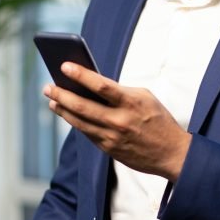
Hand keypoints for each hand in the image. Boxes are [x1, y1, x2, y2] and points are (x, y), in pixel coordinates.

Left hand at [43, 63, 191, 181]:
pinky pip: (86, 133)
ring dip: (62, 109)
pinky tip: (66, 114)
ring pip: (79, 121)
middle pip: (83, 105)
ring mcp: (112, 136)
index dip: (80, 75)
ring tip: (51, 100)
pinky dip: (74, 121)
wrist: (172, 153)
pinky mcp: (108, 149)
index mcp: (131, 102)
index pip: (101, 85)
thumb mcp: (145, 98)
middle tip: (48, 86)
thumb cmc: (158, 120)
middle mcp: (120, 120)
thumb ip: (120, 91)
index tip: (64, 66)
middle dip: (62, 94)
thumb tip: (93, 85)